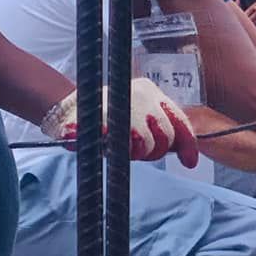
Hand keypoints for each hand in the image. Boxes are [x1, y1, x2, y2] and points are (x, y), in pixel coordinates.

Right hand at [39, 80, 197, 164]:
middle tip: (135, 153)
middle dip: (154, 152)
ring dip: (133, 152)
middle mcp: (140, 93)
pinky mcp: (104, 115)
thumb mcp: (136, 118)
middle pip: (166, 134)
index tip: (189, 163)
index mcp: (150, 91)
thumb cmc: (105, 118)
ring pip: (146, 141)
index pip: (179, 119)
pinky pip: (121, 140)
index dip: (187, 145)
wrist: (65, 108)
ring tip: (117, 146)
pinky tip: (107, 143)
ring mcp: (122, 102)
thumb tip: (186, 155)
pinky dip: (115, 146)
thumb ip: (158, 131)